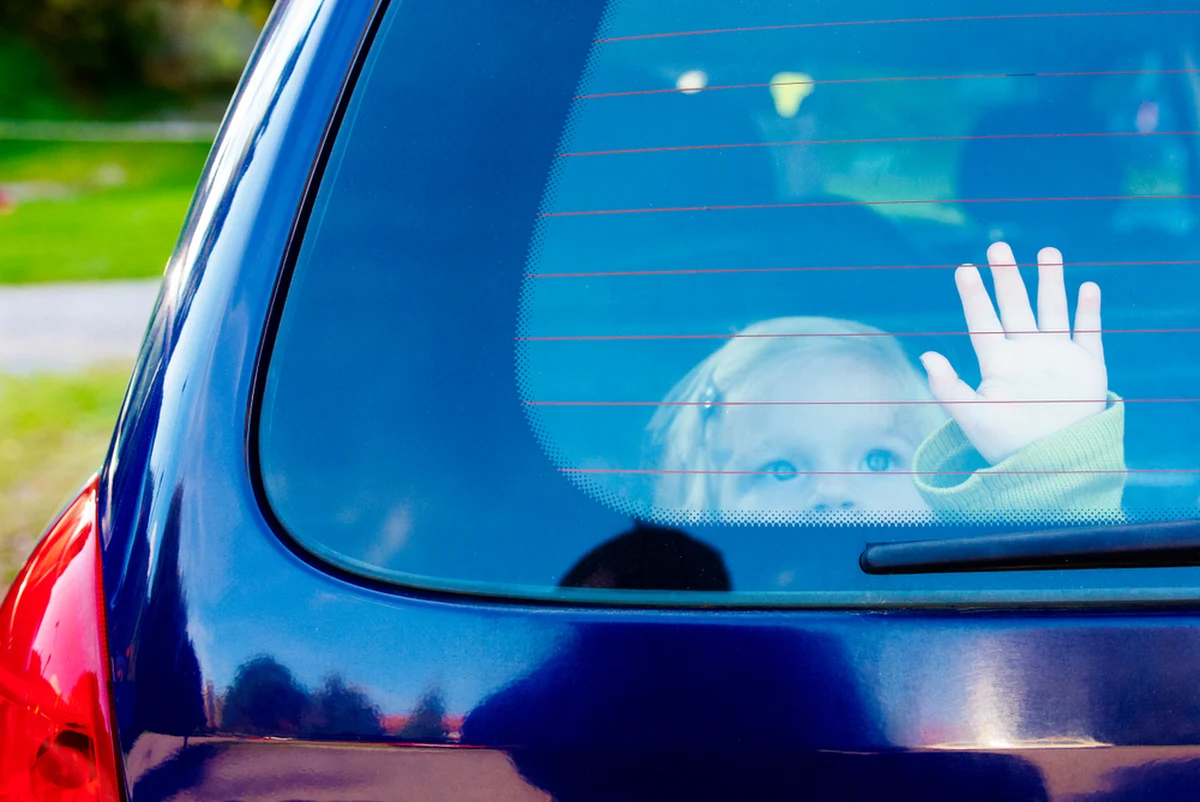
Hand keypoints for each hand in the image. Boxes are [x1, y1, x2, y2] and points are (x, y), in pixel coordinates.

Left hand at [919, 242, 1106, 464]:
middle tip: (998, 245)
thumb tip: (926, 355)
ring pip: (1052, 310)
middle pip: (1016, 306)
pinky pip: (1090, 333)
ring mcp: (1057, 357)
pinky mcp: (1087, 367)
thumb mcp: (971, 416)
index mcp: (998, 363)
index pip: (983, 320)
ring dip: (1051, 282)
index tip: (964, 269)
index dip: (974, 295)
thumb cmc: (1007, 445)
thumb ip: (947, 387)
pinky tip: (1087, 287)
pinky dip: (1089, 311)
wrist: (1052, 465)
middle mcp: (1026, 354)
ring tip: (1047, 251)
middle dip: (1008, 276)